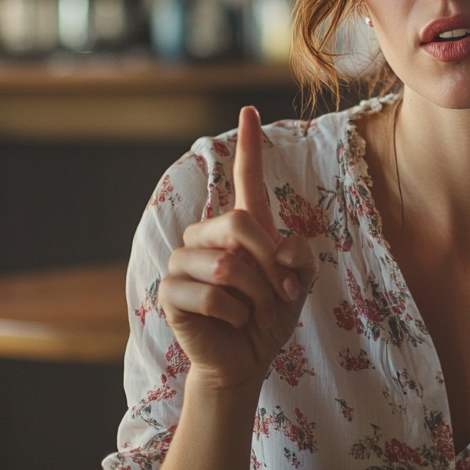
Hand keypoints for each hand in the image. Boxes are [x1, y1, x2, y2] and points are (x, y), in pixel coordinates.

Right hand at [159, 106, 317, 390]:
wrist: (246, 360)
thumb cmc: (269, 316)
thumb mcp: (298, 284)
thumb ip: (300, 258)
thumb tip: (282, 247)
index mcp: (239, 227)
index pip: (245, 178)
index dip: (249, 145)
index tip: (250, 110)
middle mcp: (206, 235)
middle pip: (240, 225)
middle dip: (269, 267)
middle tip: (281, 296)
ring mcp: (184, 261)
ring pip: (229, 266)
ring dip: (256, 298)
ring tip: (257, 314)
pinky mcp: (170, 292)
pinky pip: (213, 296)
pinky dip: (236, 315)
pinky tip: (233, 323)